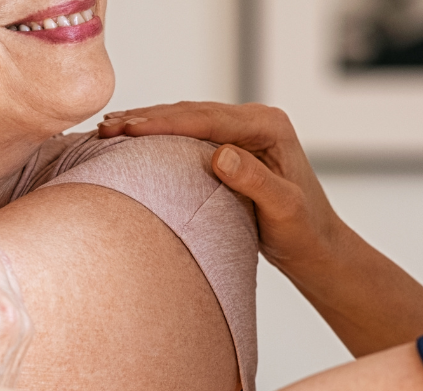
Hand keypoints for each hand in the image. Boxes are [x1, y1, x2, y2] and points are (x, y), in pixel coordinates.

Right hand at [98, 102, 346, 280]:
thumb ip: (255, 182)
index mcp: (269, 126)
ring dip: (148, 122)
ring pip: (187, 119)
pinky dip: (160, 135)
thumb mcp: (284, 210)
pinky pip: (190, 133)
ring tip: (109, 127)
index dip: (164, 123)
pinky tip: (133, 139)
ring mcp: (244, 131)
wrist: (316, 245)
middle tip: (106, 126)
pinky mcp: (232, 145)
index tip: (128, 129)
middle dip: (147, 118)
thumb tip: (220, 155)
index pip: (207, 119)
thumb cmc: (304, 232)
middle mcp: (257, 120)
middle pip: (192, 112)